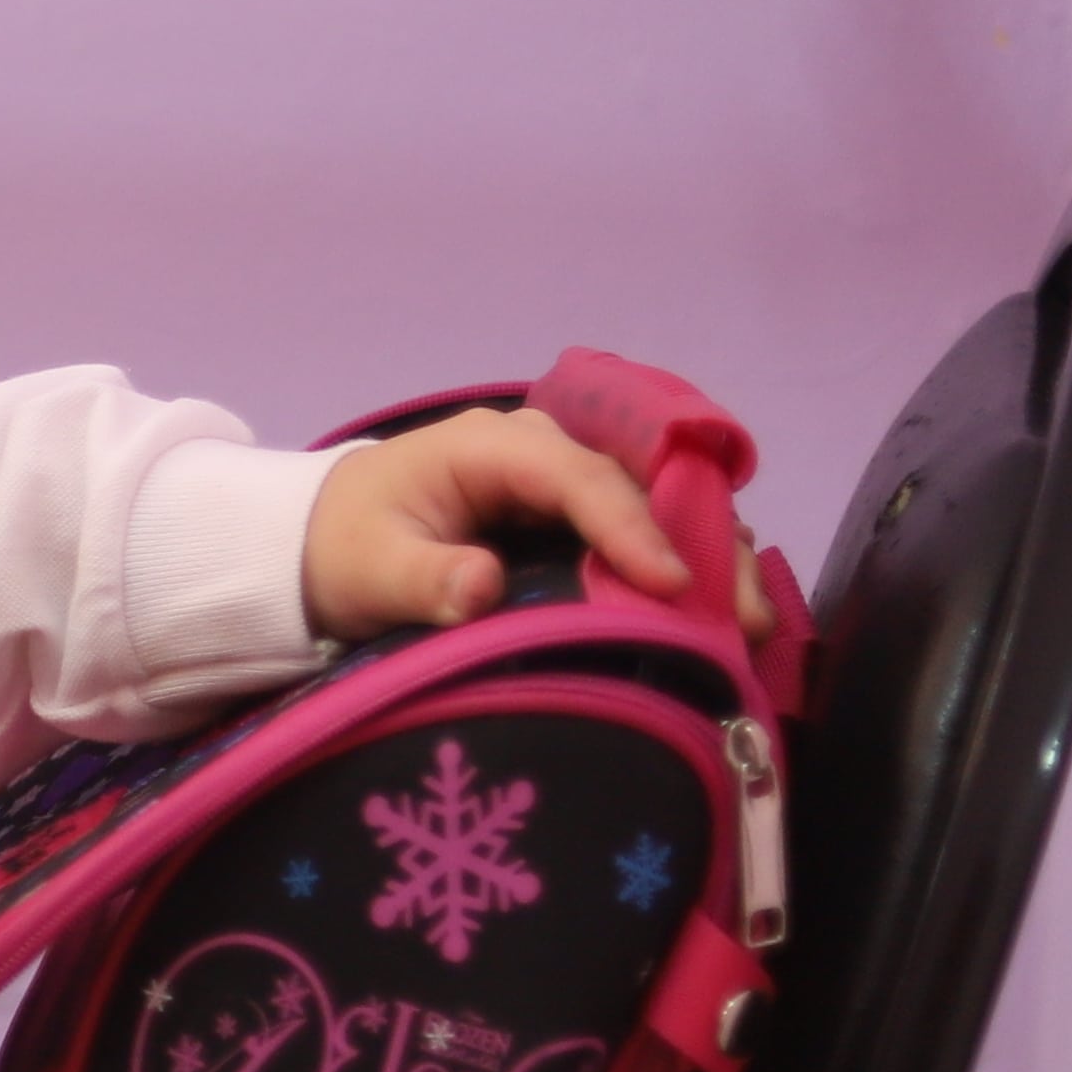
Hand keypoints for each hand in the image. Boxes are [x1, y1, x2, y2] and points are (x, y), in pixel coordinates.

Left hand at [302, 405, 727, 641]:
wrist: (323, 542)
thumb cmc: (344, 548)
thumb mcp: (367, 571)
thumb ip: (422, 580)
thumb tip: (479, 588)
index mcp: (494, 446)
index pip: (579, 477)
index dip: (630, 527)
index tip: (670, 583)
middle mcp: (544, 451)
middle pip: (641, 486)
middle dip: (700, 545)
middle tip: (745, 617)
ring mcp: (566, 482)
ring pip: (657, 508)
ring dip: (708, 559)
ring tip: (748, 626)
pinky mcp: (575, 518)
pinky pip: (642, 533)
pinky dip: (684, 570)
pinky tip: (719, 619)